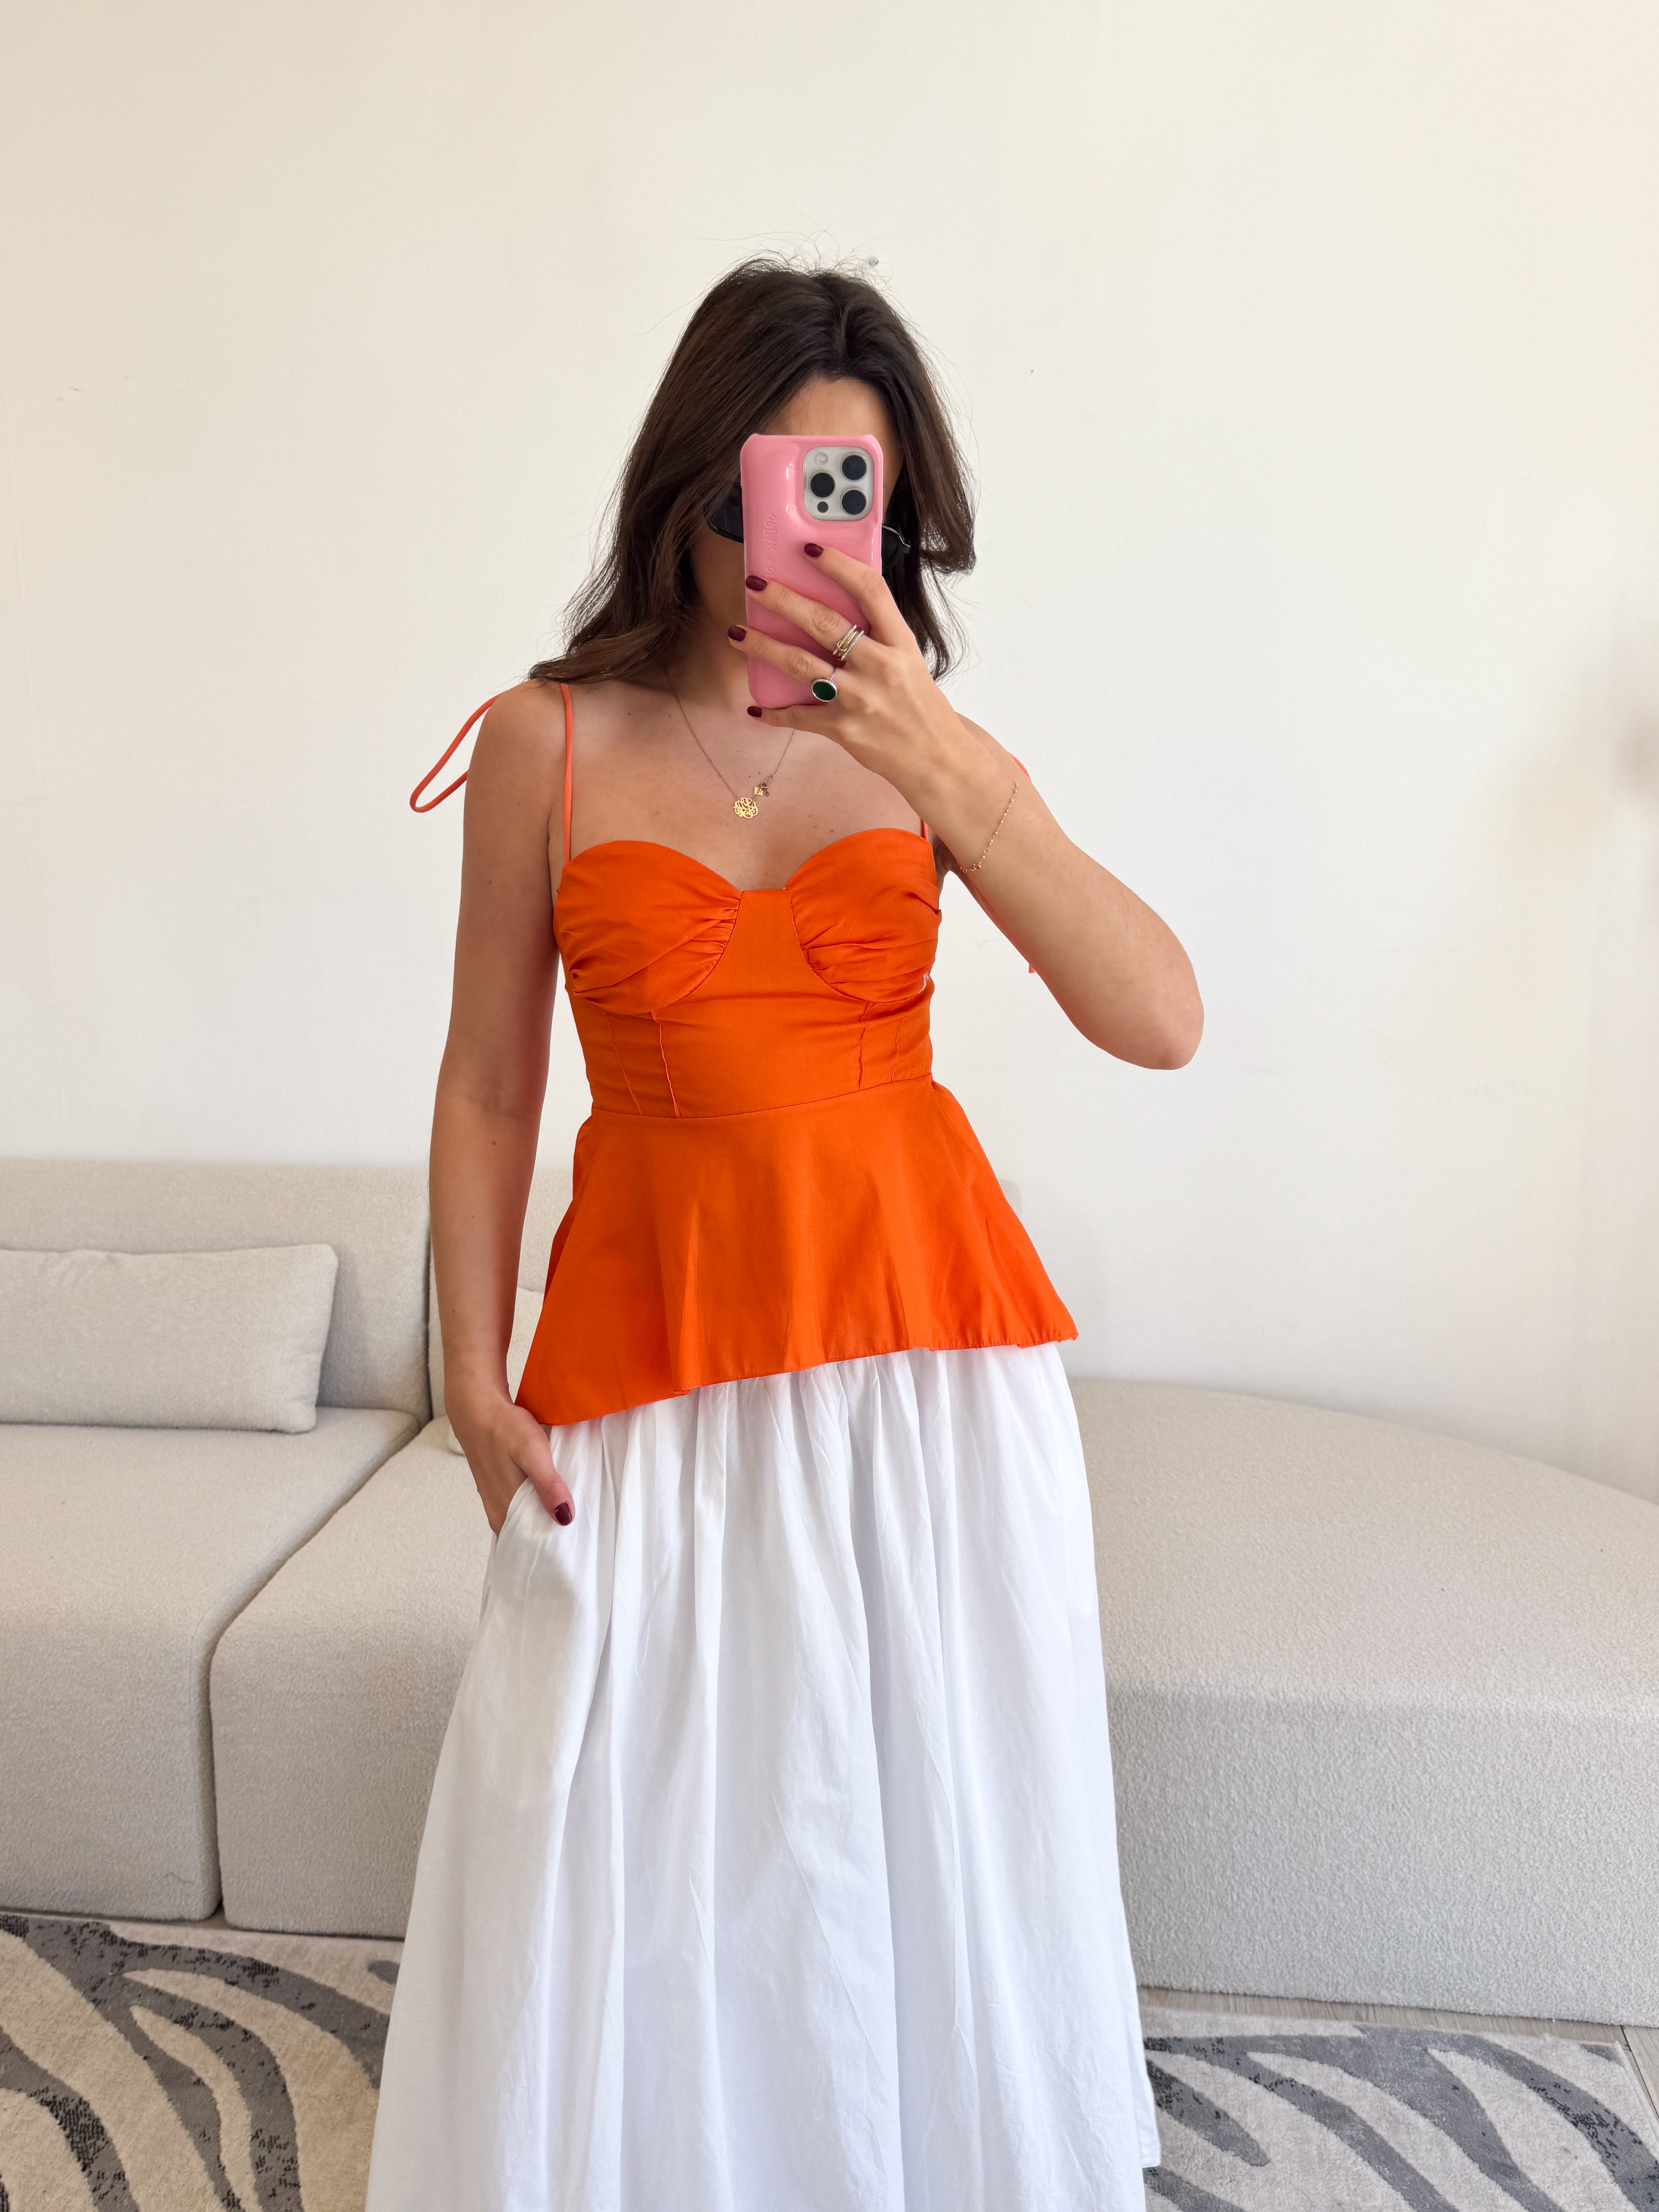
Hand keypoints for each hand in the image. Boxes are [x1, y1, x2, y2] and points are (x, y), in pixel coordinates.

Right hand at [446, 1383, 574, 1534]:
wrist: (477, 1407)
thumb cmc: (504, 1428)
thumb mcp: (532, 1452)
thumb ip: (547, 1485)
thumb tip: (565, 1518)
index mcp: (505, 1510)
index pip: (530, 1545)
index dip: (553, 1549)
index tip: (575, 1550)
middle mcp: (498, 1511)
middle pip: (527, 1536)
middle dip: (550, 1539)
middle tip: (578, 1539)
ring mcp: (495, 1499)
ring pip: (522, 1521)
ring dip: (542, 1521)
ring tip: (568, 1520)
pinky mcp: (496, 1487)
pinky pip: (517, 1506)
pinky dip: (533, 1507)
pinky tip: (548, 1498)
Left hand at [730, 546, 994, 824]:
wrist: (937, 759)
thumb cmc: (920, 707)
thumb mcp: (909, 661)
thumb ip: (878, 635)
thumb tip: (834, 608)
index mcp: (899, 643)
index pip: (869, 591)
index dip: (838, 566)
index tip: (810, 550)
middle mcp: (880, 667)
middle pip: (824, 622)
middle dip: (784, 600)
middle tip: (755, 584)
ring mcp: (860, 698)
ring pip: (801, 664)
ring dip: (763, 646)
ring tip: (736, 633)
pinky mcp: (843, 729)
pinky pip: (798, 716)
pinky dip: (774, 712)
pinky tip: (756, 707)